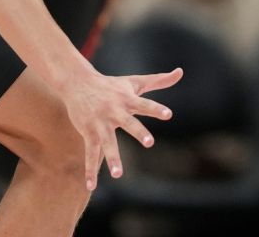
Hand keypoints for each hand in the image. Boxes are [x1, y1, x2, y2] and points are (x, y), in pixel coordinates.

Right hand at [56, 67, 181, 189]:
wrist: (77, 83)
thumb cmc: (111, 85)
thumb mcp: (135, 81)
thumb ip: (159, 80)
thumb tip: (180, 71)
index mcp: (127, 100)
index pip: (145, 104)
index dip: (156, 109)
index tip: (168, 114)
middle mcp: (114, 111)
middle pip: (128, 122)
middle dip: (138, 132)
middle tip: (149, 142)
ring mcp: (100, 123)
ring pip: (107, 142)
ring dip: (111, 158)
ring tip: (117, 174)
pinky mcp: (89, 133)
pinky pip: (90, 153)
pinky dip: (90, 170)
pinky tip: (91, 186)